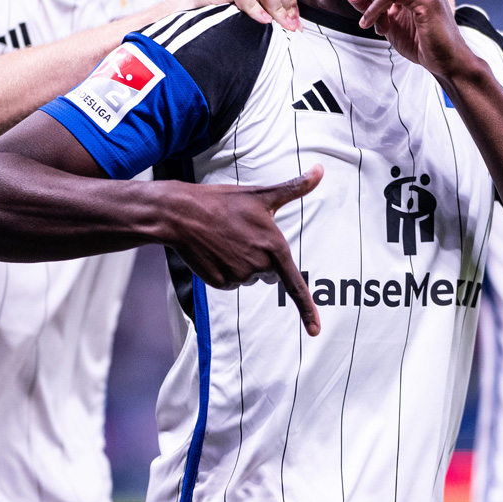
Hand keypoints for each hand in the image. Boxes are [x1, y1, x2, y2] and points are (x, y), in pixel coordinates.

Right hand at [160, 166, 323, 335]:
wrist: (181, 213)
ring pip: (248, 277)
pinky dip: (224, 269)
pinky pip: (229, 282)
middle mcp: (259, 265)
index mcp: (274, 247)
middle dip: (260, 257)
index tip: (315, 331)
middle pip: (269, 273)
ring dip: (241, 261)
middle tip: (241, 234)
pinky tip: (214, 250)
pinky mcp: (219, 282)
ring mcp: (238, 276)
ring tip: (225, 239)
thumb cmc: (223, 201)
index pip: (295, 285)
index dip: (308, 310)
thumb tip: (321, 170)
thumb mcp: (262, 194)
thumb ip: (295, 187)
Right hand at [163, 0, 298, 30]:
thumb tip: (291, 18)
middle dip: (288, 4)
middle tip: (290, 26)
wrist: (178, 12)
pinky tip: (262, 21)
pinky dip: (257, 9)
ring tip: (277, 25)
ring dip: (277, 8)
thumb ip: (262, 0)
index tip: (293, 20)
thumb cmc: (212, 8)